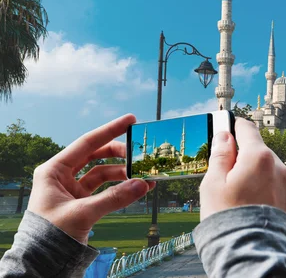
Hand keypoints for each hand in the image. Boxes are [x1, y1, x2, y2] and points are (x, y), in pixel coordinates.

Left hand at [27, 114, 154, 243]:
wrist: (42, 263)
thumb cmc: (50, 236)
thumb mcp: (82, 214)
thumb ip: (113, 198)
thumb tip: (142, 184)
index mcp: (54, 170)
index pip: (86, 143)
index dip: (110, 130)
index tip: (131, 121)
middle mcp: (63, 176)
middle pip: (97, 155)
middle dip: (120, 154)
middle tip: (140, 153)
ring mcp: (73, 190)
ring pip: (104, 173)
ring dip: (124, 173)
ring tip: (144, 176)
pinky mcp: (83, 203)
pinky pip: (106, 190)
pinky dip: (122, 189)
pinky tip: (139, 188)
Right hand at [200, 118, 285, 219]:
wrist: (249, 253)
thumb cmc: (227, 218)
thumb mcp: (213, 183)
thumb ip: (220, 155)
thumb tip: (225, 136)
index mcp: (259, 157)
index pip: (247, 129)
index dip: (233, 127)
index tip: (224, 129)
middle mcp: (279, 166)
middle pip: (257, 149)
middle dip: (242, 156)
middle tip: (225, 174)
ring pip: (267, 166)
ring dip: (254, 171)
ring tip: (238, 194)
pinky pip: (275, 183)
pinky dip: (264, 186)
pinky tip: (251, 201)